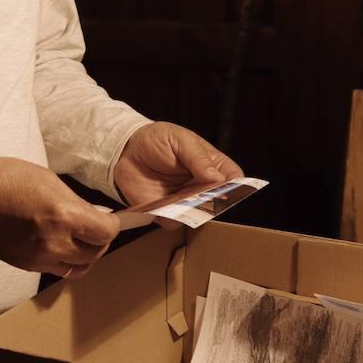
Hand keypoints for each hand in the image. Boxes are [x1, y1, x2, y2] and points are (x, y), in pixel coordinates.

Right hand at [0, 157, 118, 278]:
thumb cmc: (6, 179)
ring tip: (80, 239)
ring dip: (85, 255)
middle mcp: (55, 242)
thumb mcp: (49, 180)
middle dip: (100, 240)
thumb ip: (75, 202)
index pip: (106, 233)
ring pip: (78, 268)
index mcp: (63, 216)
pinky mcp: (26, 266)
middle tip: (95, 227)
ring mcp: (40, 258)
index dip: (112, 225)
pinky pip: (57, 269)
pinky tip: (59, 244)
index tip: (109, 219)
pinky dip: (65, 260)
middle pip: (95, 253)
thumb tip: (94, 215)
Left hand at [113, 121, 243, 206]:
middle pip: (220, 201)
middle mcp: (202, 186)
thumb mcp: (180, 140)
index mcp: (212, 165)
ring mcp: (186, 201)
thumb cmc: (157, 140)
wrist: (126, 151)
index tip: (226, 185)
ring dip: (191, 210)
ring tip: (179, 197)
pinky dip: (170, 216)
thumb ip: (198, 158)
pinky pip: (175, 222)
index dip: (236, 185)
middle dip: (213, 200)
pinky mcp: (167, 213)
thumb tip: (218, 178)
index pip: (234, 178)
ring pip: (199, 215)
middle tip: (200, 192)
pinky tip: (162, 204)